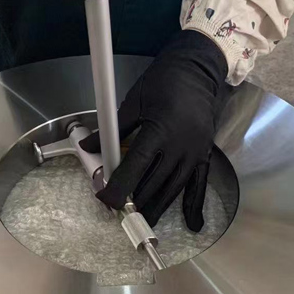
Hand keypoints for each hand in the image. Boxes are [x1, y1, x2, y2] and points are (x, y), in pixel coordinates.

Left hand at [80, 30, 227, 231]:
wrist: (198, 69)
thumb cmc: (164, 81)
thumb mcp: (133, 101)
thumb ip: (113, 129)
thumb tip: (89, 146)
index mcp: (159, 131)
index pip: (135, 169)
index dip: (118, 188)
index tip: (105, 199)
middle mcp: (179, 146)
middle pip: (154, 184)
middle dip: (135, 201)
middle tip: (119, 213)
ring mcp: (194, 152)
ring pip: (173, 189)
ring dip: (157, 208)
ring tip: (142, 222)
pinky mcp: (204, 154)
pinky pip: (200, 185)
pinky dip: (194, 205)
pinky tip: (192, 224)